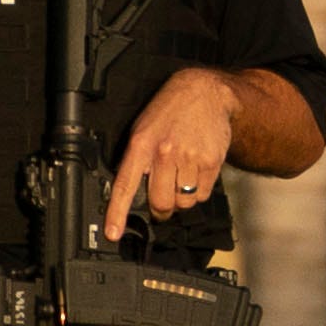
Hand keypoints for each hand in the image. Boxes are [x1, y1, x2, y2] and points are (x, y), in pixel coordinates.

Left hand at [106, 66, 243, 241]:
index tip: (114, 234)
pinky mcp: (212, 162)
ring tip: (182, 177)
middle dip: (161, 209)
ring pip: (184, 202)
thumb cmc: (170, 112)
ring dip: (182, 198)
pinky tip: (196, 172)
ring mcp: (190, 158)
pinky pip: (203, 194)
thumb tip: (135, 194)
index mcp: (141, 145)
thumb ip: (138, 160)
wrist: (205, 92)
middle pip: (161, 202)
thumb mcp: (143, 129)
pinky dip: (199, 191)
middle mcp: (165, 153)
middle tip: (162, 201)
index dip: (118, 213)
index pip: (125, 185)